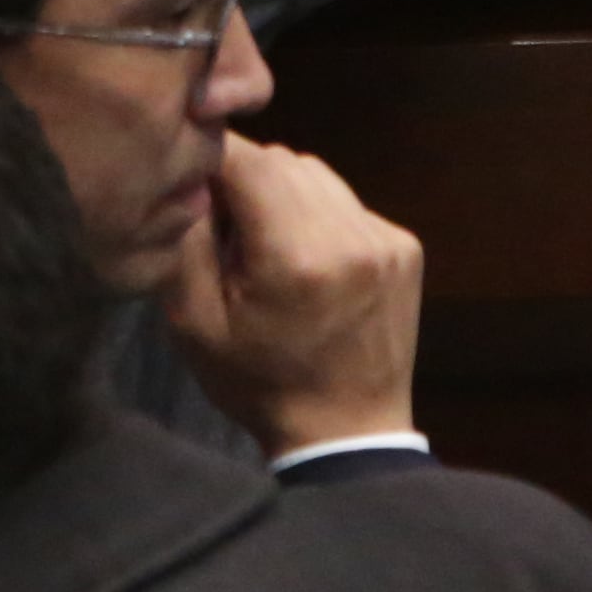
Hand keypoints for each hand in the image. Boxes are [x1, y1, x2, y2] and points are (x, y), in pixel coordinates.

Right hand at [160, 138, 422, 456]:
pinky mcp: (405, 248)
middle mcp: (351, 235)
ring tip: (268, 242)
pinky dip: (317, 214)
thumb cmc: (258, 382)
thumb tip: (193, 175)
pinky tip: (308, 259)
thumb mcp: (193, 321)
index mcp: (295, 256)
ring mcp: (386, 239)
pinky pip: (345, 201)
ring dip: (283, 192)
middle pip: (282, 160)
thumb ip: (186, 238)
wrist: (346, 432)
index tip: (193, 188)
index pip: (247, 159)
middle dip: (245, 178)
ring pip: (316, 173)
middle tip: (225, 226)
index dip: (211, 162)